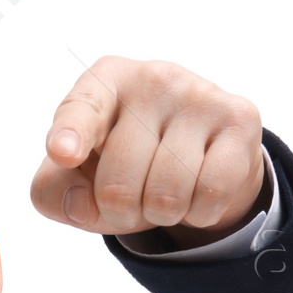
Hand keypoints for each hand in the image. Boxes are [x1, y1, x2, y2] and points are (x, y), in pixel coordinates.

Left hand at [31, 57, 265, 245]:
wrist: (202, 159)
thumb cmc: (128, 163)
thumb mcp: (78, 177)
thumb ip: (55, 192)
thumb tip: (81, 205)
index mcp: (105, 81)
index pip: (82, 108)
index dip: (71, 134)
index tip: (63, 152)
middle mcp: (151, 78)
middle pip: (117, 185)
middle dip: (121, 212)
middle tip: (133, 196)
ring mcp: (198, 94)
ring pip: (165, 196)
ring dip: (162, 215)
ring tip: (166, 191)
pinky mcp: (238, 118)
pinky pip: (209, 194)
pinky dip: (199, 212)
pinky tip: (198, 189)